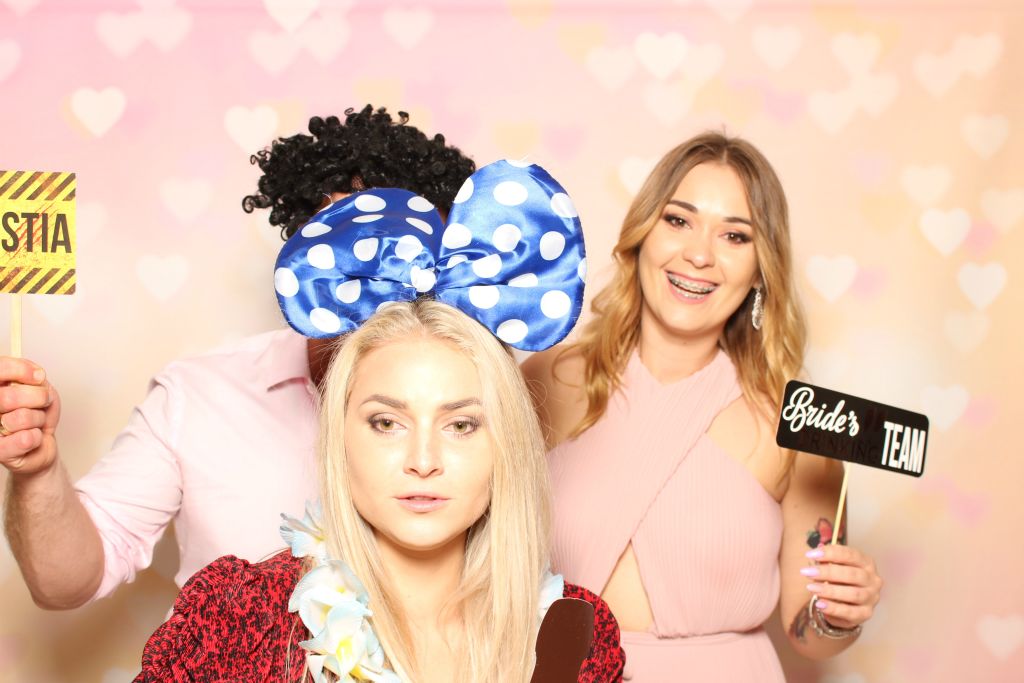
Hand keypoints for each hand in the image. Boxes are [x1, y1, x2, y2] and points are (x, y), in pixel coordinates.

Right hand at [0, 357, 60, 476]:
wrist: (40, 445)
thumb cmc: (36, 414)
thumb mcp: (40, 389)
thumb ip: (34, 377)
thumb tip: (36, 374)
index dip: (19, 370)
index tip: (39, 376)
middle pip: (9, 397)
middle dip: (38, 398)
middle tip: (43, 403)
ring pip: (21, 418)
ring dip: (38, 419)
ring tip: (35, 422)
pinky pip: (26, 439)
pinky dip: (38, 437)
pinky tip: (32, 438)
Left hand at [801, 543, 881, 629]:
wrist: (848, 605)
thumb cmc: (841, 580)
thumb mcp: (836, 567)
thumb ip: (828, 560)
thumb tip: (817, 549)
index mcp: (866, 563)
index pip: (850, 554)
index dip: (830, 553)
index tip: (810, 554)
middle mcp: (872, 580)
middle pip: (851, 574)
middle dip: (827, 572)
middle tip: (806, 572)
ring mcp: (871, 598)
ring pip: (853, 594)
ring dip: (829, 590)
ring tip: (811, 587)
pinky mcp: (866, 614)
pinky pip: (850, 612)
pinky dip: (833, 608)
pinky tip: (819, 604)